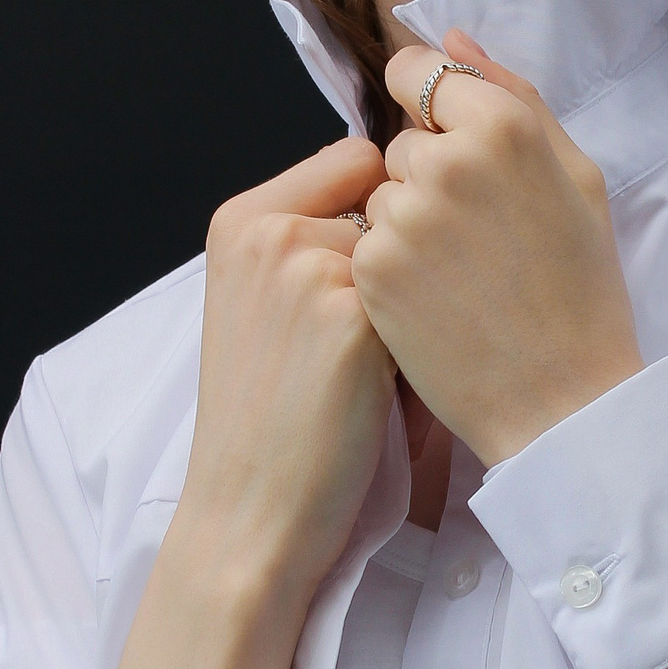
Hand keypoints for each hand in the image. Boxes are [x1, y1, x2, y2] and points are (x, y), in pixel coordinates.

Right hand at [174, 135, 394, 597]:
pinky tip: (384, 389)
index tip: (372, 273)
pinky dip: (421, 342)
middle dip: (401, 260)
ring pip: (417, 252)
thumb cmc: (270, 415)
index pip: (354, 160)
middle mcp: (268, 229)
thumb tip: (401, 190)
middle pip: (393, 204)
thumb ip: (309, 240)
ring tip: (371, 370)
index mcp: (241, 219)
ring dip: (416, 301)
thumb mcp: (263, 304)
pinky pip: (426, 301)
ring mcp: (309, 266)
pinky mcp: (352, 315)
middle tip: (361, 342)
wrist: (250, 508)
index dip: (384, 213)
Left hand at [352, 31, 642, 465]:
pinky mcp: (372, 268)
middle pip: (403, 139)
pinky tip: (438, 299)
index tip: (452, 146)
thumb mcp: (577, 178)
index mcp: (503, 126)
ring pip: (382, 192)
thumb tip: (452, 40)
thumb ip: (513, 95)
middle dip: (430, 173)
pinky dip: (392, 266)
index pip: (417, 71)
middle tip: (482, 234)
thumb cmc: (582, 290)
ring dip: (409, 221)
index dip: (431, 105)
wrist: (562, 400)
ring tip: (464, 272)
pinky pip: (367, 241)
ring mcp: (403, 216)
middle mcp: (446, 161)